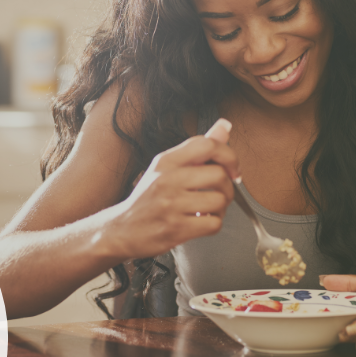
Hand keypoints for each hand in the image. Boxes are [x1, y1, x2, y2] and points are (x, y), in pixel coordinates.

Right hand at [102, 118, 239, 259]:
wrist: (122, 229)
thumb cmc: (148, 198)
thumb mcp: (166, 167)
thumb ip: (198, 149)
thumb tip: (225, 126)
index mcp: (166, 161)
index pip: (207, 145)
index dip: (229, 155)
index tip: (232, 168)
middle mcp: (168, 179)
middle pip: (219, 174)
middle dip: (228, 187)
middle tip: (219, 193)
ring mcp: (171, 205)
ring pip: (219, 201)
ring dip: (221, 208)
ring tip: (208, 210)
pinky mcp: (176, 229)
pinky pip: (214, 224)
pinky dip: (213, 224)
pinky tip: (200, 221)